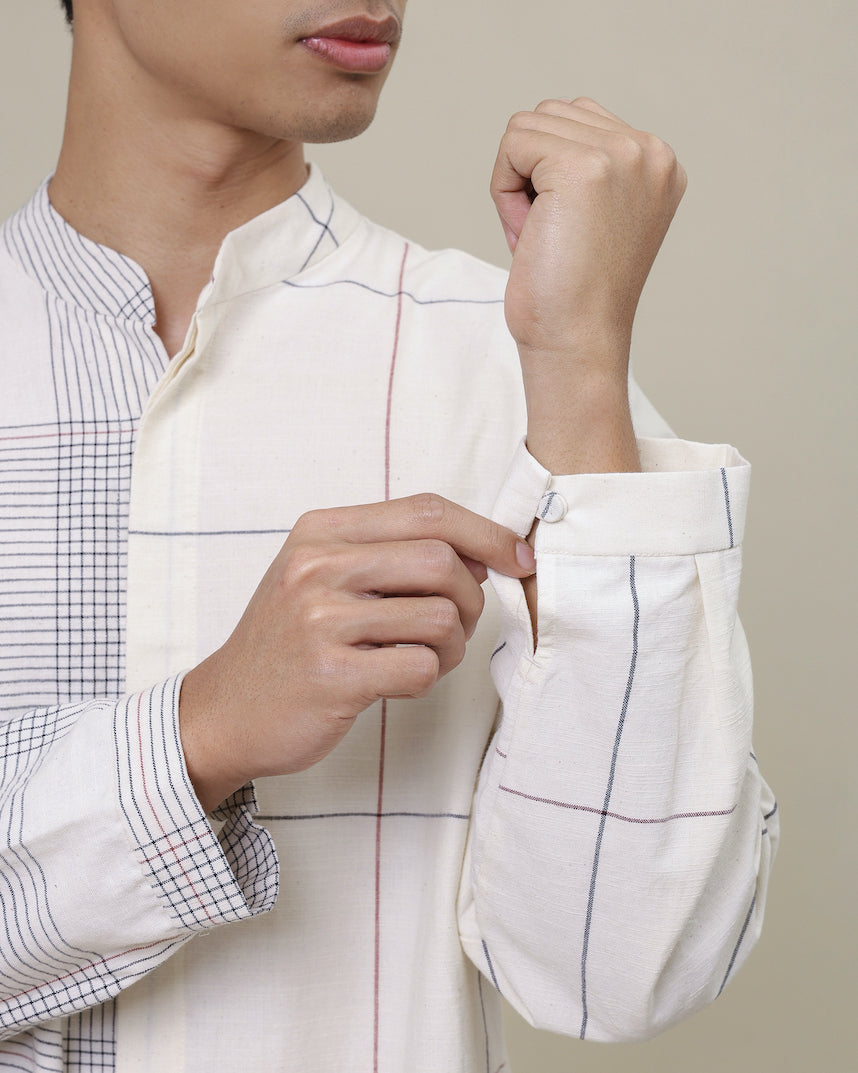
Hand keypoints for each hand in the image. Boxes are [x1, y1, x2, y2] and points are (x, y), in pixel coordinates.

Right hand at [179, 494, 535, 810]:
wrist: (224, 710)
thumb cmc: (287, 643)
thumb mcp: (320, 576)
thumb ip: (389, 553)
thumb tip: (482, 553)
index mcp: (320, 532)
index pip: (427, 511)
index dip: (486, 533)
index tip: (517, 558)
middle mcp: (317, 566)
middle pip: (442, 561)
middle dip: (472, 598)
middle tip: (456, 627)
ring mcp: (321, 620)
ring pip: (441, 617)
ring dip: (453, 647)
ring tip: (424, 658)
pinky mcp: (332, 676)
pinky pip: (421, 668)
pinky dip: (428, 679)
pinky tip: (400, 682)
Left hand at [492, 96, 686, 364]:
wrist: (577, 342)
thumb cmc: (573, 297)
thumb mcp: (593, 218)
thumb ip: (586, 168)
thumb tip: (544, 122)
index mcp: (659, 164)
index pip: (579, 121)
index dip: (550, 176)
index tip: (566, 234)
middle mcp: (650, 152)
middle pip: (552, 114)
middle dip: (531, 173)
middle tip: (548, 238)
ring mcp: (623, 154)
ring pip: (529, 125)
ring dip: (516, 182)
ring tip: (541, 236)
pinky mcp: (585, 166)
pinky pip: (514, 143)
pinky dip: (504, 191)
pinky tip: (527, 234)